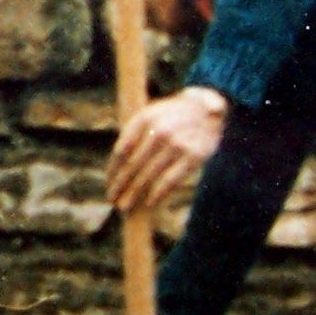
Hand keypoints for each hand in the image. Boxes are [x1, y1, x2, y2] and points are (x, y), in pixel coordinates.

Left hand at [107, 88, 229, 212]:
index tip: (109, 183)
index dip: (113, 170)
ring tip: (125, 206)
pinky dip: (158, 193)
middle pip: (133, 165)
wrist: (206, 108)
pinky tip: (149, 202)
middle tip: (112, 199)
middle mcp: (159, 131)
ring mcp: (177, 144)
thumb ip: (133, 137)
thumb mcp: (150, 115)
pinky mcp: (193, 156)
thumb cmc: (171, 116)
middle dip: (120, 185)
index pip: (122, 150)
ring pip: (149, 175)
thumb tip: (116, 169)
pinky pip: (170, 180)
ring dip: (134, 193)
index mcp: (144, 119)